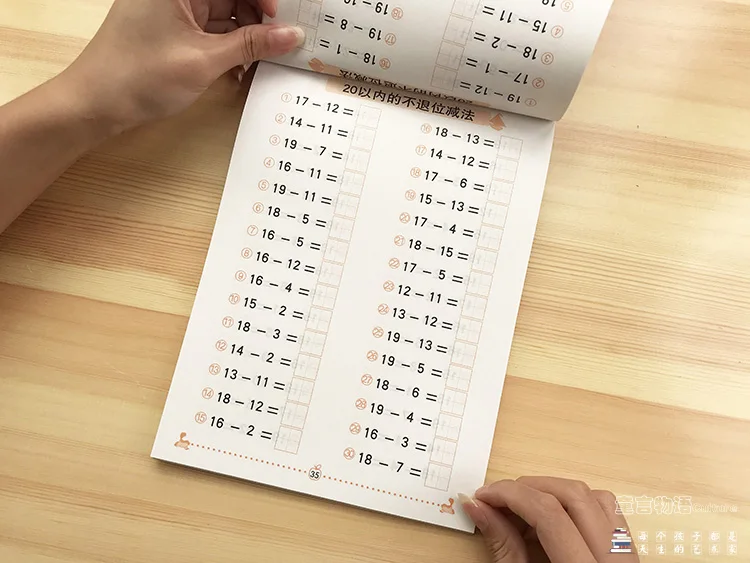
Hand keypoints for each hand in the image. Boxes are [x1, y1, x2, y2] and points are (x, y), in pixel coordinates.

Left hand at [61, 0, 302, 133]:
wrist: (95, 104)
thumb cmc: (139, 76)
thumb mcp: (204, 60)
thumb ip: (252, 45)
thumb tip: (293, 35)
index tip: (281, 21)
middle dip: (257, 19)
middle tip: (277, 46)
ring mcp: (174, 10)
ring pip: (225, 13)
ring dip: (245, 37)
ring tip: (256, 64)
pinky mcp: (172, 29)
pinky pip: (211, 30)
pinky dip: (228, 47)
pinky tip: (238, 69)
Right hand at [460, 477, 639, 562]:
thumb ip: (503, 546)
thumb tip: (478, 508)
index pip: (550, 514)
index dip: (510, 496)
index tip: (483, 496)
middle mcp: (615, 561)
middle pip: (572, 495)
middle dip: (528, 488)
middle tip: (496, 498)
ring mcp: (628, 556)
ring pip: (594, 496)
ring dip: (553, 492)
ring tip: (522, 508)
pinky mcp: (629, 554)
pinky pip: (608, 511)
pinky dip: (577, 504)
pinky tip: (552, 518)